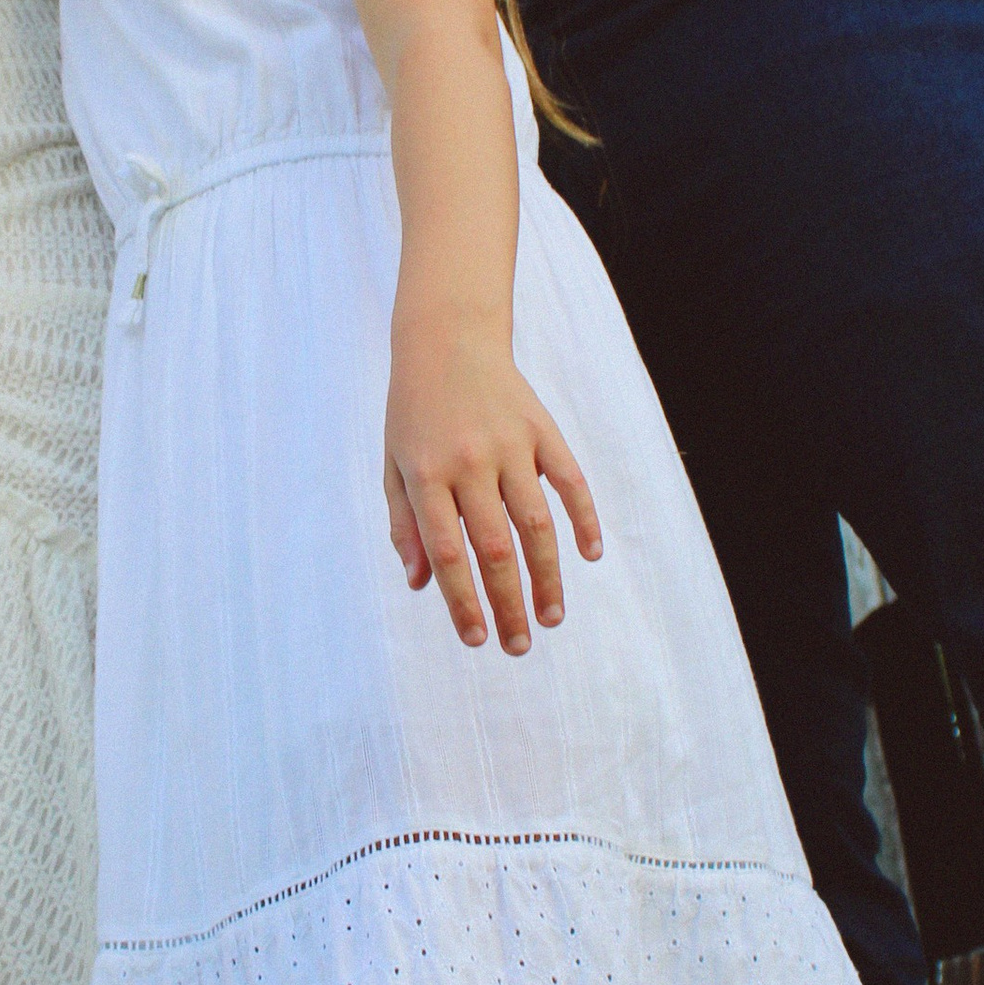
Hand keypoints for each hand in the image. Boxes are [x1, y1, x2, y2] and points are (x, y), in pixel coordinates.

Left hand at [384, 320, 602, 652]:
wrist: (446, 338)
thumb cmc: (414, 412)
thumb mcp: (393, 465)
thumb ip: (405, 525)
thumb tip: (423, 585)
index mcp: (426, 474)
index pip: (447, 553)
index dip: (463, 601)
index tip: (477, 639)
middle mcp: (470, 462)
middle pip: (494, 548)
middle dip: (508, 603)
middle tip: (517, 646)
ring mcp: (511, 444)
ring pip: (537, 523)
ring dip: (547, 576)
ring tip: (552, 617)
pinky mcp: (543, 429)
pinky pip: (570, 480)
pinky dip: (584, 518)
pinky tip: (590, 555)